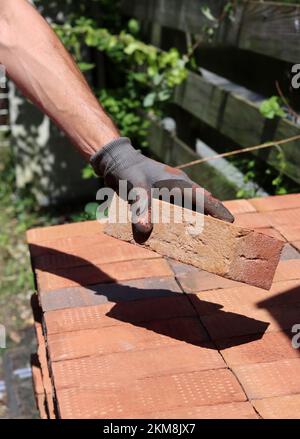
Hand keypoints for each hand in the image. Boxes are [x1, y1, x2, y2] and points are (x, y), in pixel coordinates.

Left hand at [91, 138, 233, 240]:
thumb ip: (142, 208)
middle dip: (211, 220)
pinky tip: (178, 233)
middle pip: (201, 205)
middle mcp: (179, 188)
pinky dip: (180, 221)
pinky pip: (176, 210)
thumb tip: (145, 231)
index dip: (218, 210)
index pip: (204, 198)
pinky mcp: (162, 197)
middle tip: (220, 237)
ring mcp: (171, 192)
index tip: (231, 222)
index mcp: (179, 184)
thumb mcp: (136, 189)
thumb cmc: (130, 172)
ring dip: (196, 221)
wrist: (117, 161)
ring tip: (202, 240)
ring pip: (190, 209)